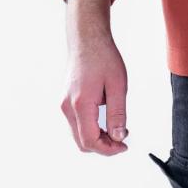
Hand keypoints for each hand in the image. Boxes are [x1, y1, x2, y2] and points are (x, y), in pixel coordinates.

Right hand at [60, 0, 129, 155]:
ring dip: (96, 138)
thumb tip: (118, 137)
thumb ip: (118, 114)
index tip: (124, 146)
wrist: (87, 38)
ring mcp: (64, 104)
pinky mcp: (65, 101)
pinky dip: (89, 129)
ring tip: (116, 129)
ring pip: (78, 135)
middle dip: (102, 146)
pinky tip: (104, 121)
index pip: (90, 141)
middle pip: (82, 142)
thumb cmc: (103, 57)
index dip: (108, 149)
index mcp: (81, 104)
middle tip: (122, 140)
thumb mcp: (118, 85)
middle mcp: (67, 107)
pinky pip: (76, 124)